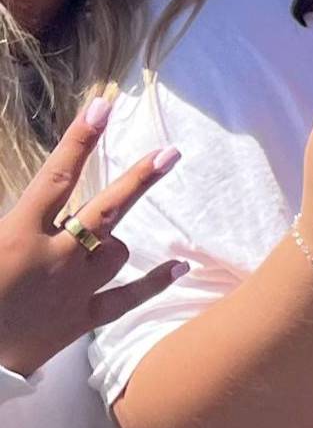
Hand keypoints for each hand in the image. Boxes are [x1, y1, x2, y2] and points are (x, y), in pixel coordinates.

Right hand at [0, 98, 187, 375]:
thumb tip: (32, 200)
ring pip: (115, 250)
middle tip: (170, 152)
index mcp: (18, 234)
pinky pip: (128, 298)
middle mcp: (54, 256)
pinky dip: (154, 283)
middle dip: (139, 179)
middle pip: (106, 209)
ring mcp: (74, 289)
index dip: (81, 139)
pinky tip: (181, 268)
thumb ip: (8, 219)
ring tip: (90, 247)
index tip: (104, 107)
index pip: (56, 176)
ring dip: (109, 242)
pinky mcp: (82, 320)